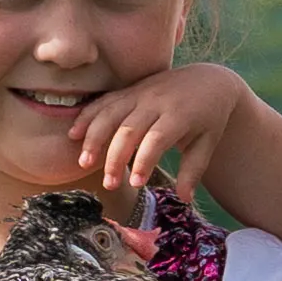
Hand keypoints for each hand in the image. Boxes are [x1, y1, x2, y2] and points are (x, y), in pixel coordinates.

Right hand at [68, 61, 280, 203]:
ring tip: (83, 162)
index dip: (143, 161)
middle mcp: (157, 102)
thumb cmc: (208, 118)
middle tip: (109, 184)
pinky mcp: (129, 90)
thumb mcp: (208, 143)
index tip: (135, 184)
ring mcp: (140, 94)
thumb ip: (194, 170)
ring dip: (94, 137)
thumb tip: (184, 199)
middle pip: (129, 129)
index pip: (157, 139)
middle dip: (115, 157)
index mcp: (180, 116)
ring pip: (111, 113)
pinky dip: (88, 116)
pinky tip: (73, 134)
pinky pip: (104, 101)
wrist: (207, 81)